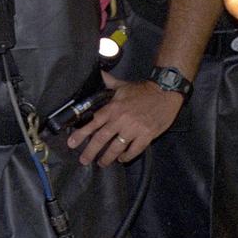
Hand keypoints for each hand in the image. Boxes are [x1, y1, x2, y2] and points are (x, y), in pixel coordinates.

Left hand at [64, 74, 182, 167]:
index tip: (72, 143)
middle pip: (102, 139)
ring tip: (102, 163)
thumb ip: (107, 82)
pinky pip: (134, 150)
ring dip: (108, 157)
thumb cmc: (142, 90)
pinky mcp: (147, 135)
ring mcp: (134, 129)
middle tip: (84, 160)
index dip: (81, 134)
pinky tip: (122, 159)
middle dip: (90, 151)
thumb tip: (96, 74)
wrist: (165, 92)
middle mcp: (121, 120)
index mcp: (113, 108)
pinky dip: (127, 156)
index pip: (93, 123)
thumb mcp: (122, 85)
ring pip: (117, 148)